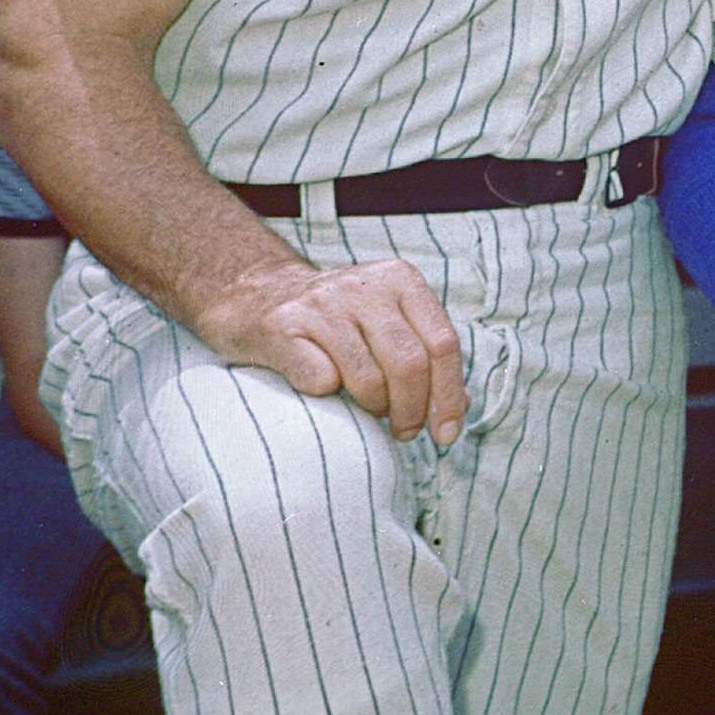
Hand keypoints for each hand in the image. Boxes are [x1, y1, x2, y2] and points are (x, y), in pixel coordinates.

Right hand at [203, 256, 466, 445]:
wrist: (253, 296)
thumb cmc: (334, 321)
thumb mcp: (386, 322)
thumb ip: (425, 354)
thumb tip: (461, 407)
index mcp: (400, 280)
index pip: (443, 344)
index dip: (450, 396)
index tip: (446, 434)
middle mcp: (363, 286)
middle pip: (409, 364)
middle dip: (413, 411)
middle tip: (404, 431)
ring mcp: (320, 304)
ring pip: (368, 378)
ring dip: (373, 409)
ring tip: (369, 410)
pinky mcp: (280, 327)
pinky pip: (320, 381)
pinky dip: (328, 397)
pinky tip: (323, 389)